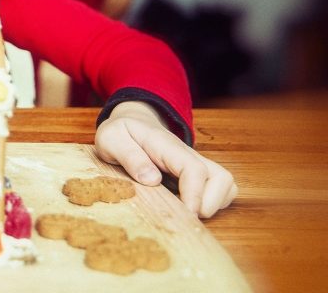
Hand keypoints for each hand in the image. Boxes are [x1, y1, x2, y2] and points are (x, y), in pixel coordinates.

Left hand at [95, 101, 237, 217]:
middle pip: (221, 178)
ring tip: (187, 212)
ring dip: (214, 204)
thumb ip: (129, 156)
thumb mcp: (111, 139)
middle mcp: (188, 154)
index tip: (185, 213)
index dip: (194, 195)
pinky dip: (212, 203)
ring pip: (225, 184)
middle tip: (184, 215)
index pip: (193, 169)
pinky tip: (187, 207)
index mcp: (166, 146)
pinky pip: (220, 189)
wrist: (131, 121)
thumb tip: (152, 180)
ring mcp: (195, 163)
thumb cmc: (121, 132)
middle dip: (210, 204)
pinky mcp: (197, 173)